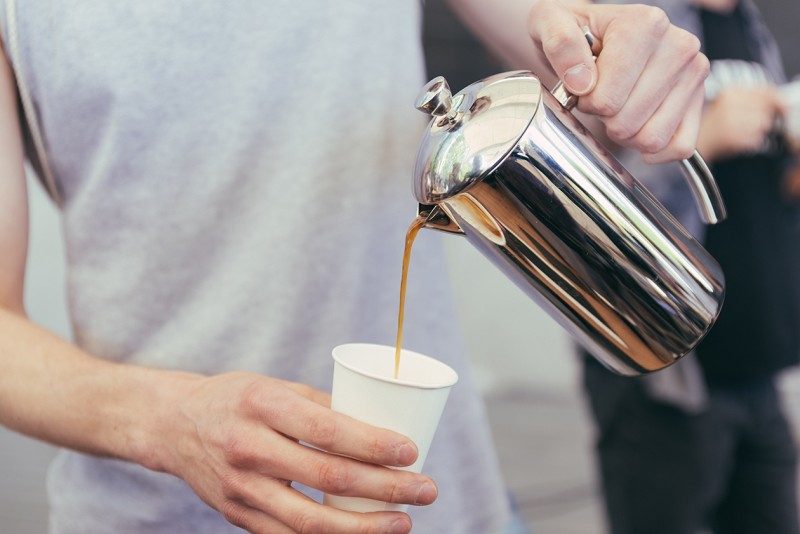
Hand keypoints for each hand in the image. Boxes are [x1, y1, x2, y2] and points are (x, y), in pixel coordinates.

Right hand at [158, 372, 434, 532]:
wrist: (173, 425)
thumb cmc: (234, 398)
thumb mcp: (275, 386)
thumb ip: (321, 406)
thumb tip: (377, 426)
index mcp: (261, 405)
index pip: (327, 430)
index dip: (374, 444)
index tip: (411, 451)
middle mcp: (248, 448)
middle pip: (328, 478)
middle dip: (386, 488)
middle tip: (425, 489)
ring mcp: (240, 488)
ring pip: (310, 522)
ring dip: (364, 527)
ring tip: (403, 522)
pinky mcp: (237, 515)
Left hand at [528, 0, 709, 162]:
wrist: (596, 32)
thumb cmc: (575, 30)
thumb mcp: (552, 24)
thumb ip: (561, 44)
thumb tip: (582, 81)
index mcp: (645, 24)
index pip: (608, 98)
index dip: (586, 102)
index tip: (583, 85)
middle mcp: (679, 46)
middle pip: (628, 122)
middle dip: (604, 118)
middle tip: (601, 96)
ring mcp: (693, 73)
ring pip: (652, 138)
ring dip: (626, 134)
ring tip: (618, 107)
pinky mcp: (699, 99)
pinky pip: (680, 147)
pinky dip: (654, 150)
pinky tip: (637, 131)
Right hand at [697, 87, 784, 161]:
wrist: (694, 144)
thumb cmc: (715, 123)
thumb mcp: (730, 102)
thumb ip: (758, 97)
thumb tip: (785, 104)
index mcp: (730, 93)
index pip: (766, 92)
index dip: (776, 100)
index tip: (780, 106)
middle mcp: (731, 105)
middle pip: (767, 110)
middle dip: (762, 117)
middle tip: (745, 122)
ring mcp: (733, 123)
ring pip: (764, 125)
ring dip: (756, 131)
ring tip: (739, 131)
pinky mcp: (735, 140)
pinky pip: (757, 140)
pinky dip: (750, 142)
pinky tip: (736, 140)